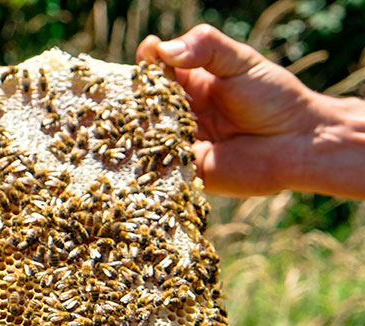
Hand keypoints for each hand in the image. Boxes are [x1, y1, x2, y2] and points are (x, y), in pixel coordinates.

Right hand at [137, 25, 364, 198]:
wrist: (298, 142)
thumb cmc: (274, 97)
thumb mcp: (239, 61)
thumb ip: (203, 47)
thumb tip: (162, 50)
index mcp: (193, 83)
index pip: (157, 70)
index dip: (148, 62)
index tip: (149, 55)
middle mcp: (183, 114)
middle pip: (147, 104)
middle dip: (137, 98)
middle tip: (138, 93)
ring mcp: (184, 144)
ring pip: (150, 137)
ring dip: (138, 131)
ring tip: (133, 121)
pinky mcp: (190, 173)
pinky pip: (163, 168)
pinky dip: (150, 162)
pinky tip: (141, 153)